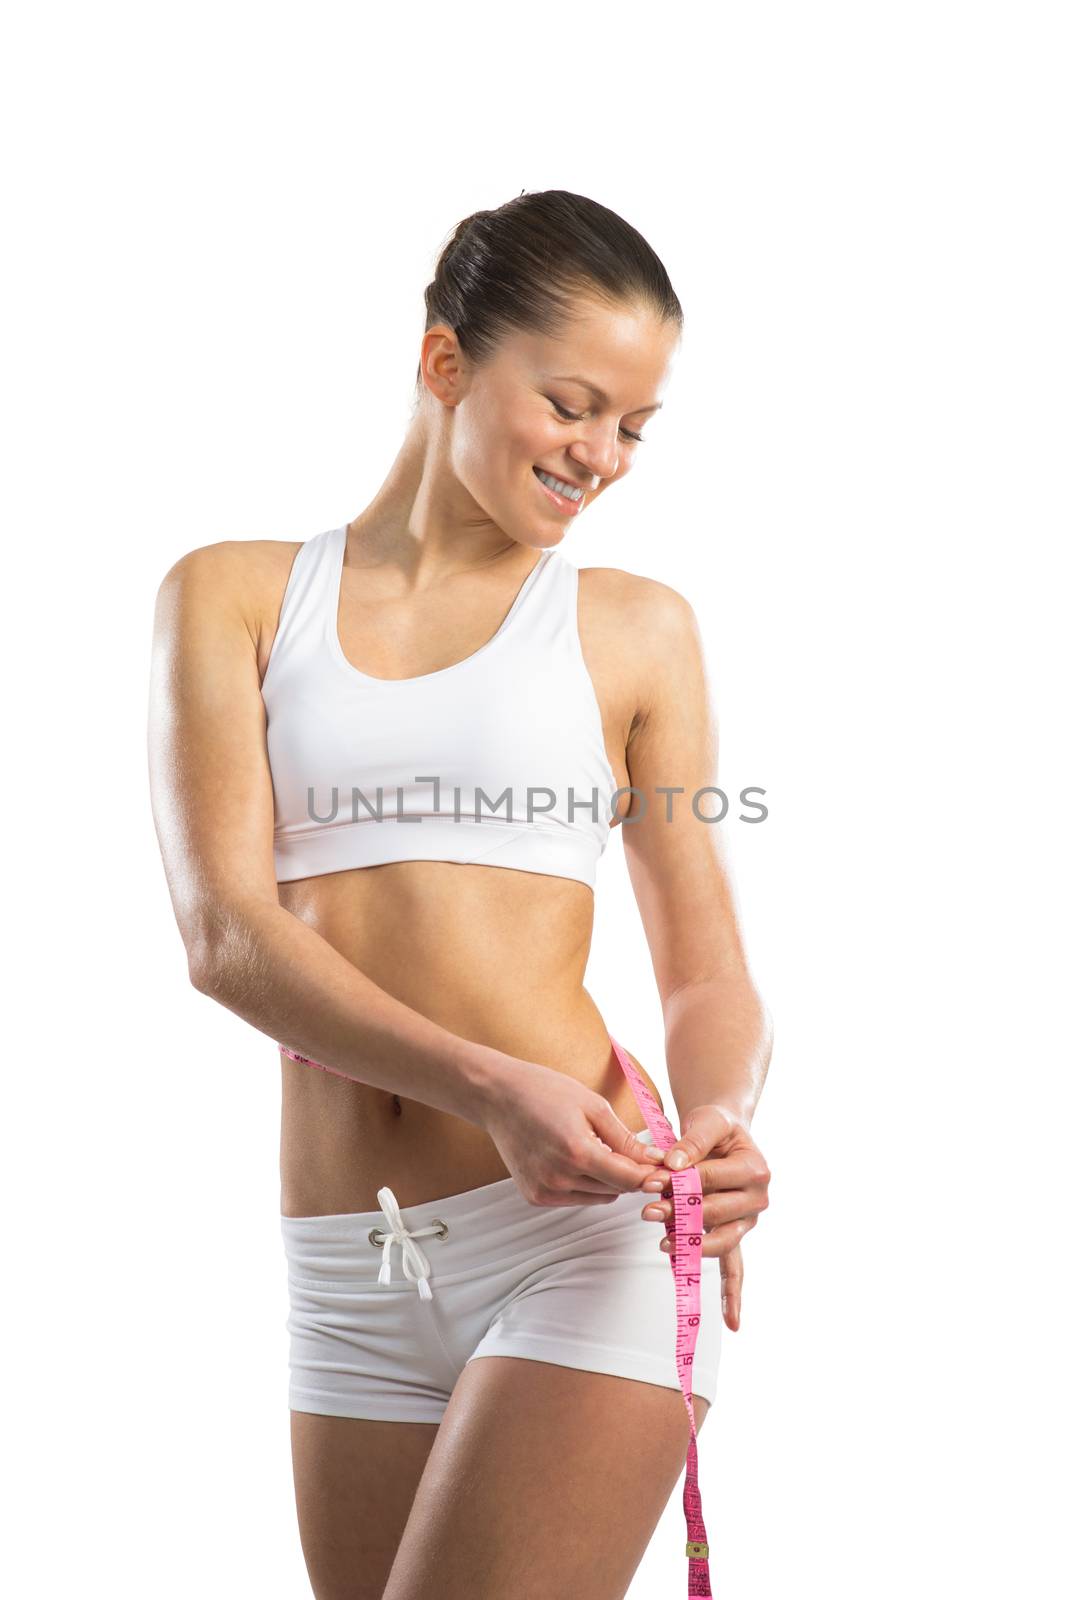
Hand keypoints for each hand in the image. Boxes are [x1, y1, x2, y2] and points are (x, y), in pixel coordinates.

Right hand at [479, 1058, 666, 1208]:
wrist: (497, 1097)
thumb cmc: (545, 1091)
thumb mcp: (593, 1105)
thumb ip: (625, 1139)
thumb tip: (655, 1161)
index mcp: (577, 1152)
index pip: (628, 1179)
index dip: (650, 1176)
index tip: (665, 1170)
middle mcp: (558, 1178)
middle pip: (616, 1190)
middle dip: (630, 1174)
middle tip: (636, 1153)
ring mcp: (544, 1190)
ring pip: (598, 1197)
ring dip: (607, 1180)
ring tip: (598, 1149)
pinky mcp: (535, 1196)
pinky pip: (576, 1198)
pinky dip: (585, 1184)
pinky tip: (576, 1158)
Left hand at [637, 1104, 770, 1330]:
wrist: (725, 1133)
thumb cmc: (715, 1126)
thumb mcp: (706, 1120)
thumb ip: (691, 1141)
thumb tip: (671, 1166)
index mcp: (755, 1169)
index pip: (709, 1180)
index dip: (678, 1181)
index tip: (649, 1181)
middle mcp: (757, 1199)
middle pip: (712, 1213)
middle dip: (677, 1213)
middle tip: (647, 1210)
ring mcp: (747, 1221)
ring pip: (719, 1242)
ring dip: (690, 1245)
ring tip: (661, 1242)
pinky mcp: (735, 1235)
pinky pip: (736, 1268)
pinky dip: (733, 1294)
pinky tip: (732, 1322)